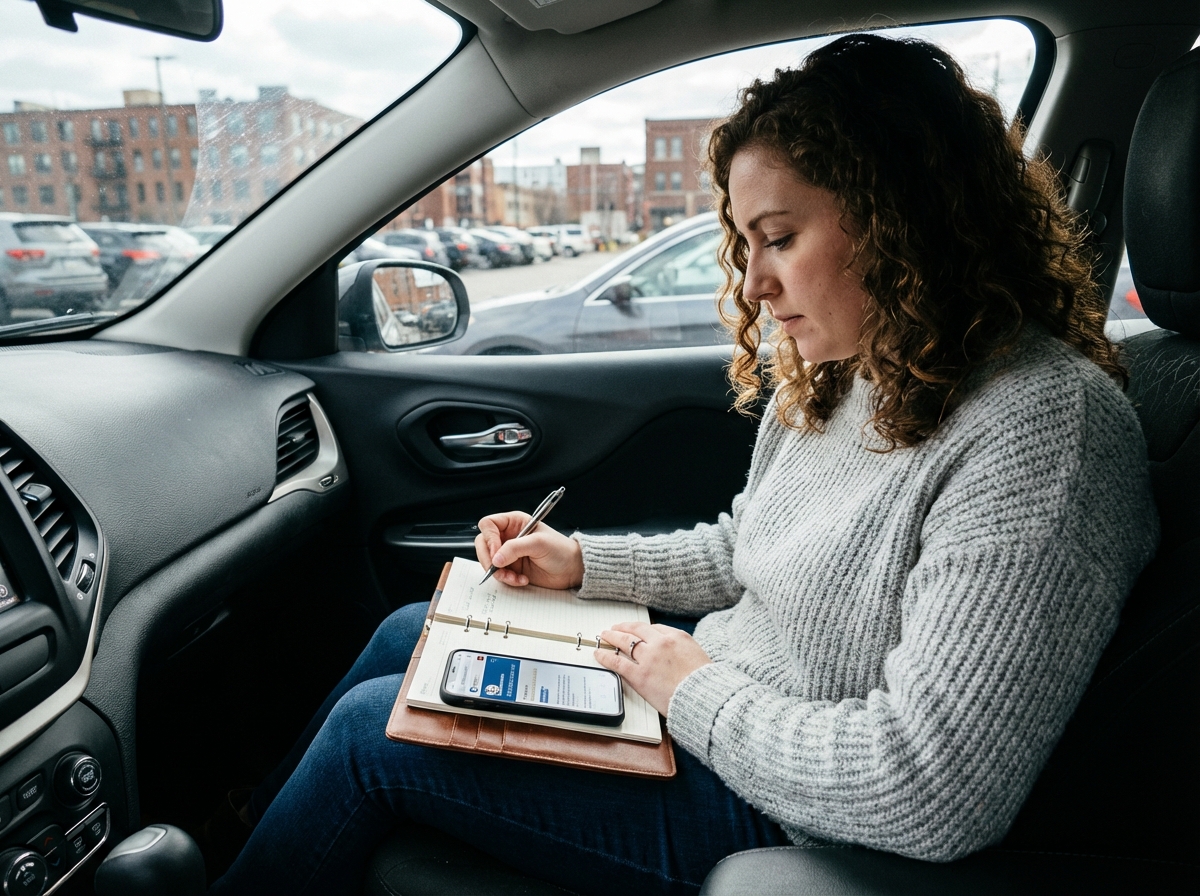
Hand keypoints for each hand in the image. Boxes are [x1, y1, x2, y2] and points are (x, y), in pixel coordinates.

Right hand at [475, 511, 583, 588]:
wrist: (572, 570)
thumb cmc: (561, 550)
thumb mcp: (539, 543)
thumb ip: (515, 548)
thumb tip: (495, 558)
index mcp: (515, 522)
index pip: (489, 524)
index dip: (489, 538)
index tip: (496, 551)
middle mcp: (509, 537)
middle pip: (483, 543)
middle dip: (488, 558)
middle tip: (498, 567)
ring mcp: (509, 554)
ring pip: (488, 561)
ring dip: (498, 572)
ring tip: (514, 577)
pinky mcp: (511, 569)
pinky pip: (498, 574)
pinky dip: (507, 580)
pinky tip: (521, 580)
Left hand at [595, 622, 711, 716]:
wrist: (703, 696)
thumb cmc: (705, 683)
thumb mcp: (698, 656)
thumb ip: (682, 651)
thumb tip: (674, 655)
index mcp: (677, 637)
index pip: (654, 628)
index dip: (641, 629)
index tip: (635, 630)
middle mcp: (661, 643)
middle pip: (636, 630)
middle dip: (623, 628)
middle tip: (615, 628)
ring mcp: (649, 658)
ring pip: (625, 642)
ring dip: (612, 637)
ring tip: (604, 636)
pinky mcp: (639, 675)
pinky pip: (618, 662)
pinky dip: (606, 656)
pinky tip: (599, 654)